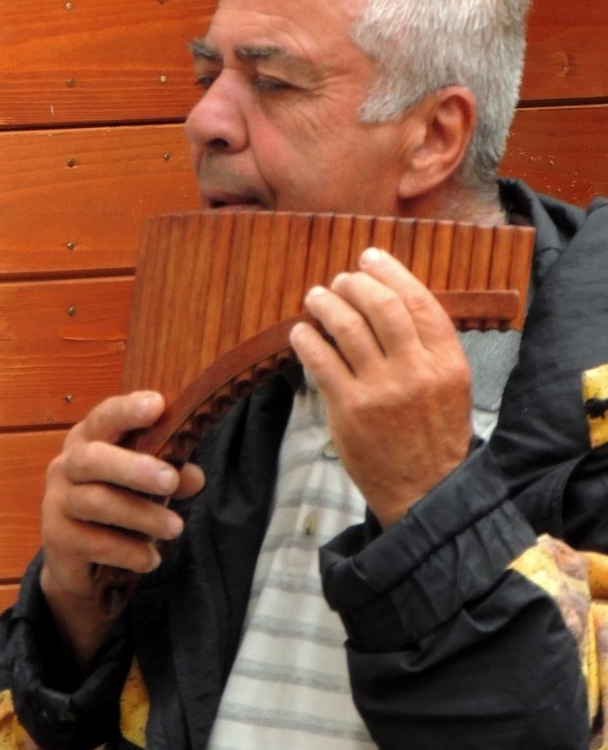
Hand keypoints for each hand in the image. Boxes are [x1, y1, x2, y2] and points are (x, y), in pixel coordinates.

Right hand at [39, 390, 204, 665]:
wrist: (78, 556)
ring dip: (141, 516)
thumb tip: (195, 477)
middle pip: (93, 458)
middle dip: (135, 468)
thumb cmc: (118, 501)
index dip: (129, 410)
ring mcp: (57, 500)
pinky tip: (151, 559)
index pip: (106, 416)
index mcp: (90, 438)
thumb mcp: (148, 484)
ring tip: (176, 528)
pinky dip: (128, 551)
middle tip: (171, 481)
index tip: (158, 405)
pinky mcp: (57, 538)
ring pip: (96, 502)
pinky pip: (93, 543)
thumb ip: (171, 475)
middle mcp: (67, 463)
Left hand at [289, 247, 471, 527]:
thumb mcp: (450, 384)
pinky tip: (300, 331)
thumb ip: (427, 343)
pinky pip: (321, 361)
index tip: (369, 257)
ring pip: (347, 327)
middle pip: (380, 305)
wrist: (426, 492)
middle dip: (354, 283)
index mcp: (447, 360)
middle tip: (340, 281)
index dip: (390, 271)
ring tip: (316, 297)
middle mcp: (416, 371)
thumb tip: (386, 295)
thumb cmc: (434, 433)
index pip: (417, 300)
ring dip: (325, 303)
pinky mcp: (350, 410)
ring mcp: (381, 390)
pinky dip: (306, 338)